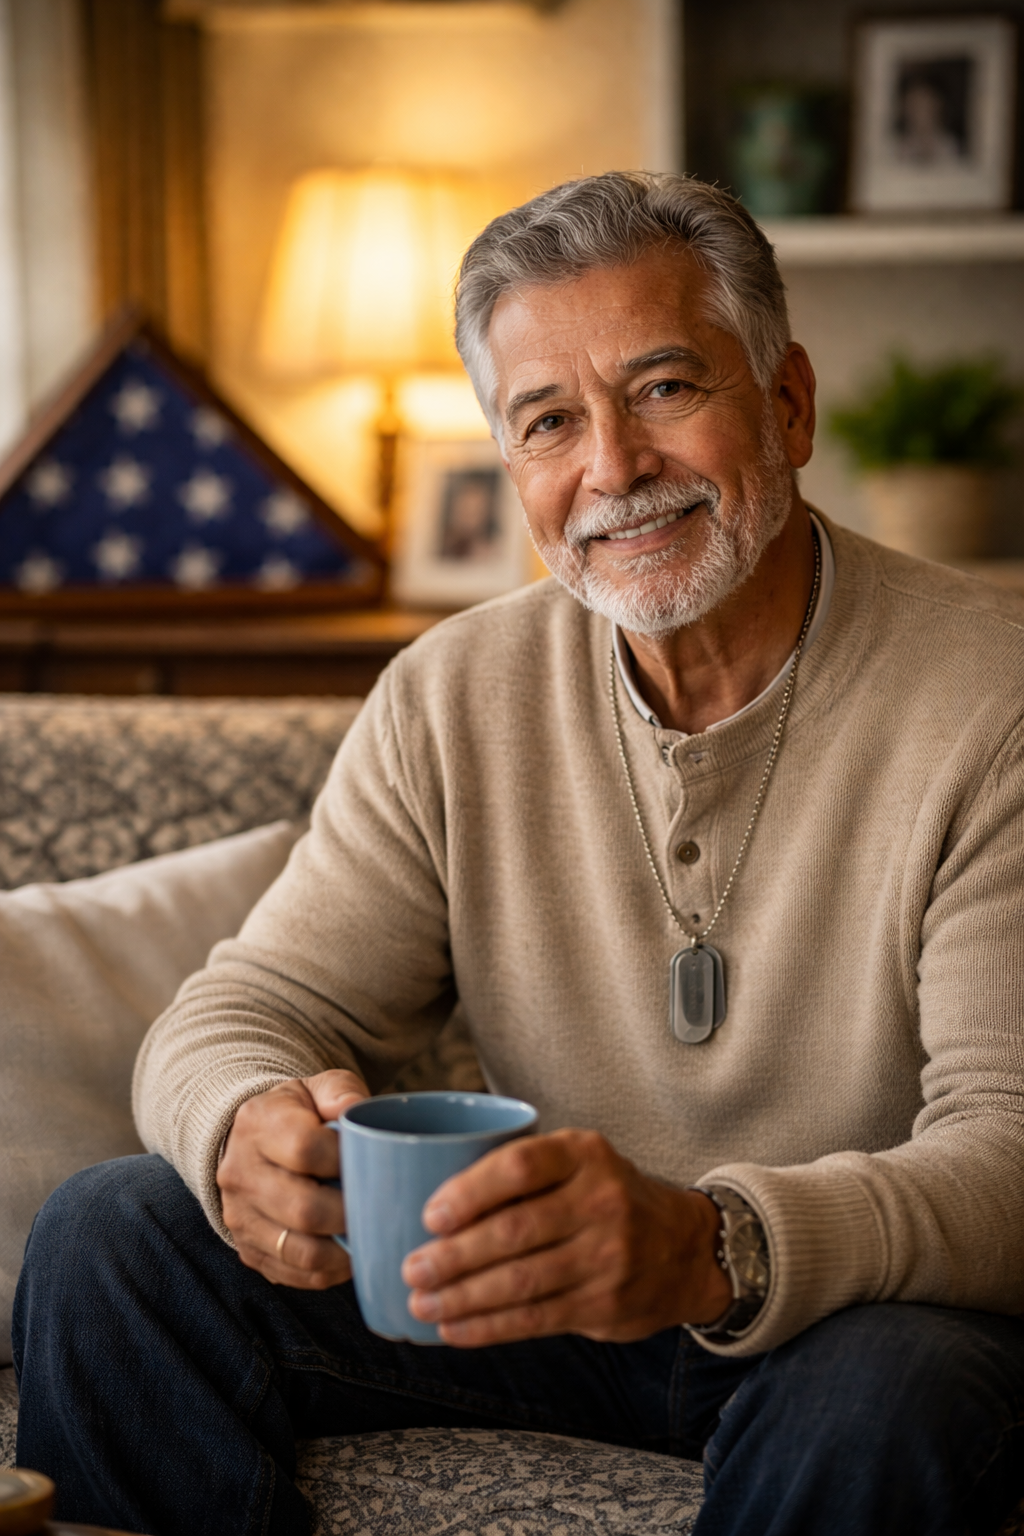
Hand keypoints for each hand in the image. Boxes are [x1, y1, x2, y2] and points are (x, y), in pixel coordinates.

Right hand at [217, 1069, 368, 1287]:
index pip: (305, 1149)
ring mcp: (239, 1216)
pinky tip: (349, 1253)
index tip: (371, 1163)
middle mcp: (239, 1172)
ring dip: (344, 1250)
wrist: (249, 1141)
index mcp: (258, 1124)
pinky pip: (294, 1273)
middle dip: (352, 1213)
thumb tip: (356, 1107)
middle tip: (380, 1206)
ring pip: (300, 1250)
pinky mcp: (247, 1249)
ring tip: (369, 1233)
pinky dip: (329, 1270)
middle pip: (304, 1209)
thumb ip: (339, 1091)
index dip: (346, 1162)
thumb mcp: (316, 1088)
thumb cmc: (297, 1114)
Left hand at [400, 1129, 731, 1345]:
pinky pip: (535, 1319)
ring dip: (463, 1298)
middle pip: (515, 1232)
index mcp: (584, 1154)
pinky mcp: (604, 1304)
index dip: (470, 1192)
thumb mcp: (578, 1161)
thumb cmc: (605, 1196)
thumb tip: (431, 1195)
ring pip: (521, 1282)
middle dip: (454, 1256)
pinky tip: (454, 1330)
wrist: (682, 1247)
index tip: (430, 1216)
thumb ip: (522, 1168)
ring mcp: (607, 1257)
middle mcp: (601, 1201)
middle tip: (413, 1269)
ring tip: (422, 1303)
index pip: (521, 1166)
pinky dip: (488, 1327)